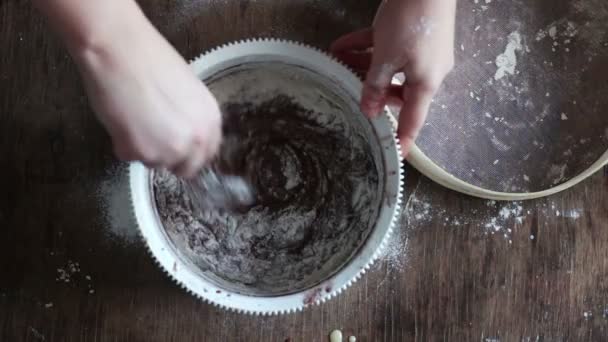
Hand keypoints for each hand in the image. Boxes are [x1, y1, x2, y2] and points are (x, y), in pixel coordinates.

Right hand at [75, 14, 221, 177]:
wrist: (120, 50)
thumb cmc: (150, 61)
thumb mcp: (188, 92)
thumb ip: (191, 119)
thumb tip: (184, 135)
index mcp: (211, 120)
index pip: (207, 155)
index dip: (190, 154)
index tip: (177, 149)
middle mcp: (197, 139)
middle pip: (184, 168)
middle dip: (168, 158)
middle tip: (151, 136)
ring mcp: (171, 150)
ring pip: (155, 163)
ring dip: (143, 148)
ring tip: (133, 117)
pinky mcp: (142, 152)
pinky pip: (131, 158)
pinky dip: (123, 144)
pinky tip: (121, 118)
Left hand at [331, 0, 455, 155]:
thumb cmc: (410, 24)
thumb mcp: (386, 58)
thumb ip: (375, 85)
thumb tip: (369, 110)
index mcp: (425, 84)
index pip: (414, 121)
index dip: (404, 139)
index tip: (397, 156)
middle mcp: (427, 72)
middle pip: (398, 93)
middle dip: (374, 93)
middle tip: (352, 92)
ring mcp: (422, 53)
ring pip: (391, 69)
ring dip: (365, 68)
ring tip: (340, 63)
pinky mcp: (416, 35)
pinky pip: (390, 49)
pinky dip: (368, 49)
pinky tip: (341, 46)